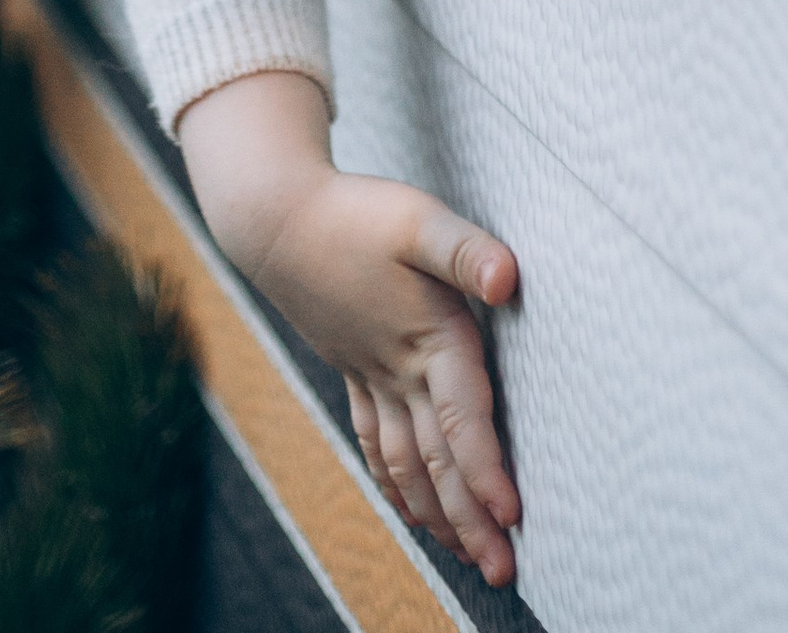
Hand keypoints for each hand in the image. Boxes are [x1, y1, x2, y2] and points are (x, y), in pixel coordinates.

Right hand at [180, 71, 520, 585]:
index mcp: (427, 338)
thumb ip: (464, 250)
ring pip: (409, 464)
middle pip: (439, 461)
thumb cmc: (352, 215)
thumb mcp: (416, 220)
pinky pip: (379, 444)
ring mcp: (373, 377)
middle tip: (504, 572)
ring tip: (470, 558)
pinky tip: (412, 511)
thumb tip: (507, 278)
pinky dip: (397, 485)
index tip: (511, 515)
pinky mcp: (357, 371)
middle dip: (471, 520)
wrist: (275, 220)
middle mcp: (401, 371)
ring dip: (439, 514)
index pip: (461, 418)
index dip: (485, 469)